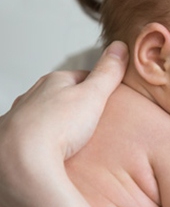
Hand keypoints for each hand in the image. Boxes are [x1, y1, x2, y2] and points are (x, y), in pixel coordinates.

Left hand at [0, 41, 127, 199]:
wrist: (21, 160)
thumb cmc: (57, 126)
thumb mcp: (93, 95)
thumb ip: (108, 72)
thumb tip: (120, 46)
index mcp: (54, 81)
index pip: (82, 76)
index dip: (99, 87)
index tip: (111, 99)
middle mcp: (33, 95)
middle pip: (61, 95)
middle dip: (77, 105)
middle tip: (97, 120)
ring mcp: (20, 117)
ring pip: (45, 114)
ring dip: (58, 123)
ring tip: (75, 139)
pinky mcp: (12, 139)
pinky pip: (33, 135)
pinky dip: (43, 140)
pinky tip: (53, 151)